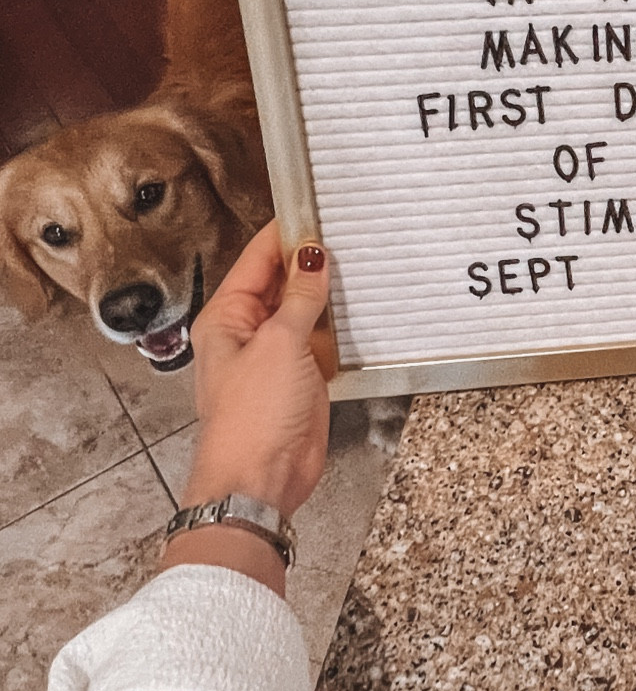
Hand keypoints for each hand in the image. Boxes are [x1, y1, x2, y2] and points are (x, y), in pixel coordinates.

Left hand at [182, 221, 332, 518]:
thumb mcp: (279, 344)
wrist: (262, 477)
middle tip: (344, 237)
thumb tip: (312, 260)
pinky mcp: (301, 377)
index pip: (256, 260)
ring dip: (326, 295)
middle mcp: (248, 333)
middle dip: (310, 263)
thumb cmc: (251, 421)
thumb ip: (300, 298)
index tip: (314, 213)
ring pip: (304, 310)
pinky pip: (321, 338)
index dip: (285, 235)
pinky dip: (338, 325)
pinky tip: (355, 311)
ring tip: (355, 268)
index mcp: (226, 317)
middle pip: (280, 282)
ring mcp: (276, 355)